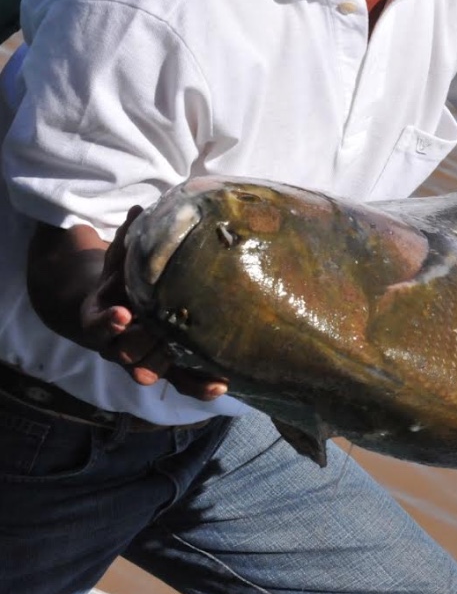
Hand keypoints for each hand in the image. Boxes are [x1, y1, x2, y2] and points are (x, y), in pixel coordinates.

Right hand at [78, 208, 227, 400]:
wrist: (115, 308)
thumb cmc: (121, 279)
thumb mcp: (119, 260)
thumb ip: (127, 240)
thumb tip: (141, 209)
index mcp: (100, 316)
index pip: (97, 323)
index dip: (108, 321)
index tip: (123, 314)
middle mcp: (116, 343)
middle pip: (125, 352)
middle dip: (143, 343)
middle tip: (161, 332)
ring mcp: (141, 358)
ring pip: (151, 369)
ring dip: (171, 362)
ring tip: (195, 358)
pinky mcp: (165, 365)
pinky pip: (180, 380)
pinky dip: (198, 385)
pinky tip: (222, 384)